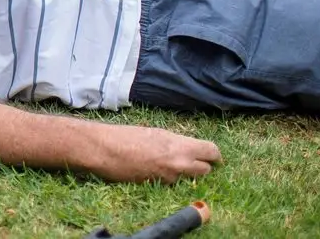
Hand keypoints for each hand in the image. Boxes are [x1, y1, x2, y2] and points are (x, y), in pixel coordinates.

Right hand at [93, 125, 221, 183]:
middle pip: (206, 170)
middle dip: (204, 166)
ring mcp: (168, 178)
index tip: (214, 156)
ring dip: (185, 173)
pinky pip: (172, 183)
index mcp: (179, 146)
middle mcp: (178, 163)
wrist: (104, 150)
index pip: (211, 152)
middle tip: (197, 161)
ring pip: (189, 179)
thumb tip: (186, 147)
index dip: (215, 154)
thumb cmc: (125, 136)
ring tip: (171, 163)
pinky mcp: (158, 187)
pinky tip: (156, 168)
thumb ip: (175, 142)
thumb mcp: (155, 132)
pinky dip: (169, 178)